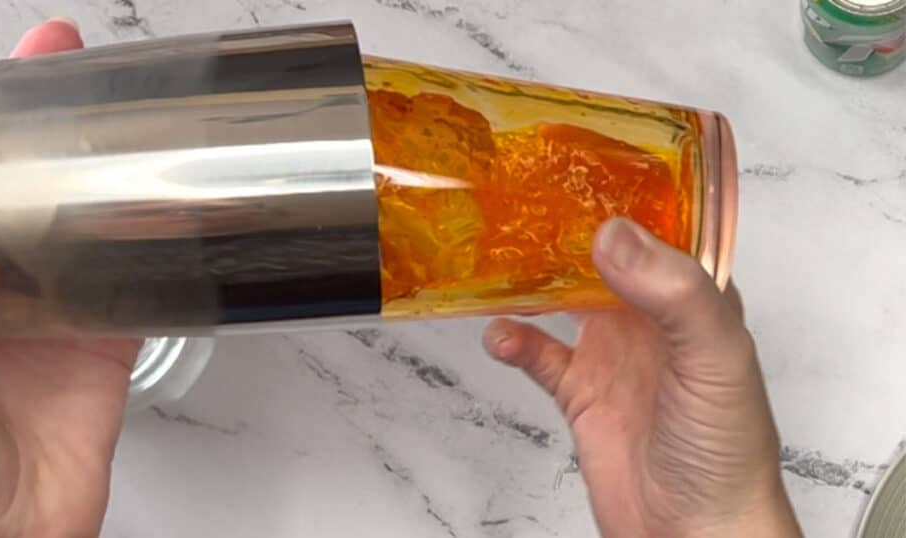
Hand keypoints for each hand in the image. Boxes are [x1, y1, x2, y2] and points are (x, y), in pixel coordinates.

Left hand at [0, 20, 140, 537]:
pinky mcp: (101, 346)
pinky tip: (160, 216)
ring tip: (114, 127)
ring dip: (94, 182)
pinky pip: (131, 289)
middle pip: (7, 197)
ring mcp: (45, 316)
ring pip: (74, 231)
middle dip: (28, 136)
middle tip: (56, 71)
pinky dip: (150, 255)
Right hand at [483, 218, 801, 537]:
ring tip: (500, 255)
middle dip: (569, 231)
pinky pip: (538, 354)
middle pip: (605, 260)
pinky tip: (499, 333)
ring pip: (564, 299)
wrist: (693, 533)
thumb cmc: (726, 451)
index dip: (628, 199)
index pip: (663, 233)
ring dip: (533, 279)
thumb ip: (673, 294)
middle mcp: (652, 321)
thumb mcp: (713, 358)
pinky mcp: (581, 393)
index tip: (584, 165)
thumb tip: (614, 235)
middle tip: (526, 198)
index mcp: (696, 301)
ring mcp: (614, 355)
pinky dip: (514, 339)